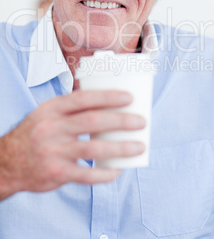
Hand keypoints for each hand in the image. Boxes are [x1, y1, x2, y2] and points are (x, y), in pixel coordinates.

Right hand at [0, 90, 145, 199]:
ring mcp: (53, 151)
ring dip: (120, 148)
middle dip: (121, 120)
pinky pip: (85, 175)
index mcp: (52, 108)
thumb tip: (108, 101)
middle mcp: (51, 128)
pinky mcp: (55, 173)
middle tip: (141, 121)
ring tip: (139, 146)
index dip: (108, 97)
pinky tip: (118, 170)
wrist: (8, 162)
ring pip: (93, 149)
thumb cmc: (36, 133)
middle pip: (92, 121)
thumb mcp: (47, 113)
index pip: (83, 98)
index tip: (129, 97)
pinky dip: (104, 174)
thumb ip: (72, 107)